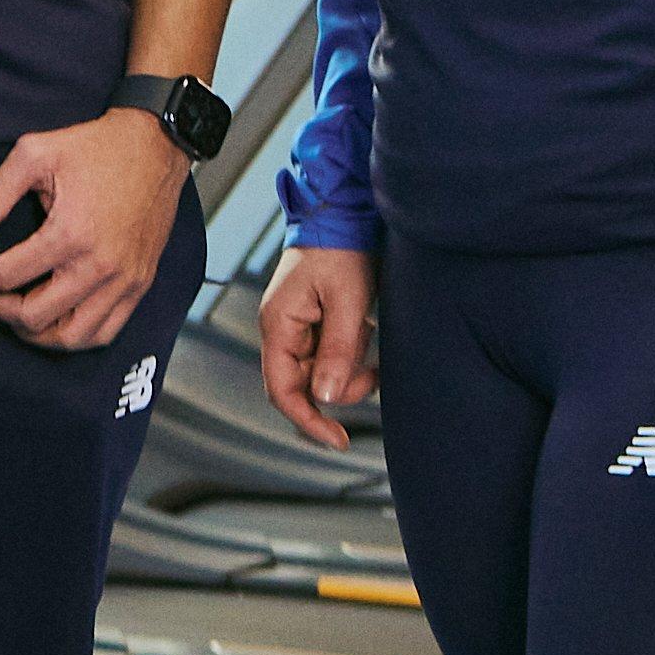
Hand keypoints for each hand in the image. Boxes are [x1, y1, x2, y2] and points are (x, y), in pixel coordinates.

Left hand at [0, 105, 191, 348]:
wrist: (155, 147)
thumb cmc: (93, 147)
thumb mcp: (33, 154)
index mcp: (69, 234)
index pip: (7, 276)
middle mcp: (99, 267)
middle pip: (33, 316)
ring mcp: (124, 281)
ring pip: (71, 338)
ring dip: (35, 332)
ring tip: (16, 309)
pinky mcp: (140, 284)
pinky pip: (105, 332)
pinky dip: (74, 336)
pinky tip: (55, 316)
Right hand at [258, 245, 374, 450]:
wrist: (343, 214)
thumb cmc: (343, 251)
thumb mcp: (348, 302)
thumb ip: (339, 351)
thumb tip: (328, 397)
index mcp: (279, 325)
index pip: (282, 390)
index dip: (308, 420)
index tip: (338, 440)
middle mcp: (282, 329)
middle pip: (303, 383)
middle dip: (339, 388)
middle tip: (374, 376)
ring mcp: (297, 325)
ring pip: (320, 370)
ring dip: (349, 369)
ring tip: (372, 343)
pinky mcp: (314, 320)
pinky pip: (329, 353)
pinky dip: (351, 356)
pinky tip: (367, 336)